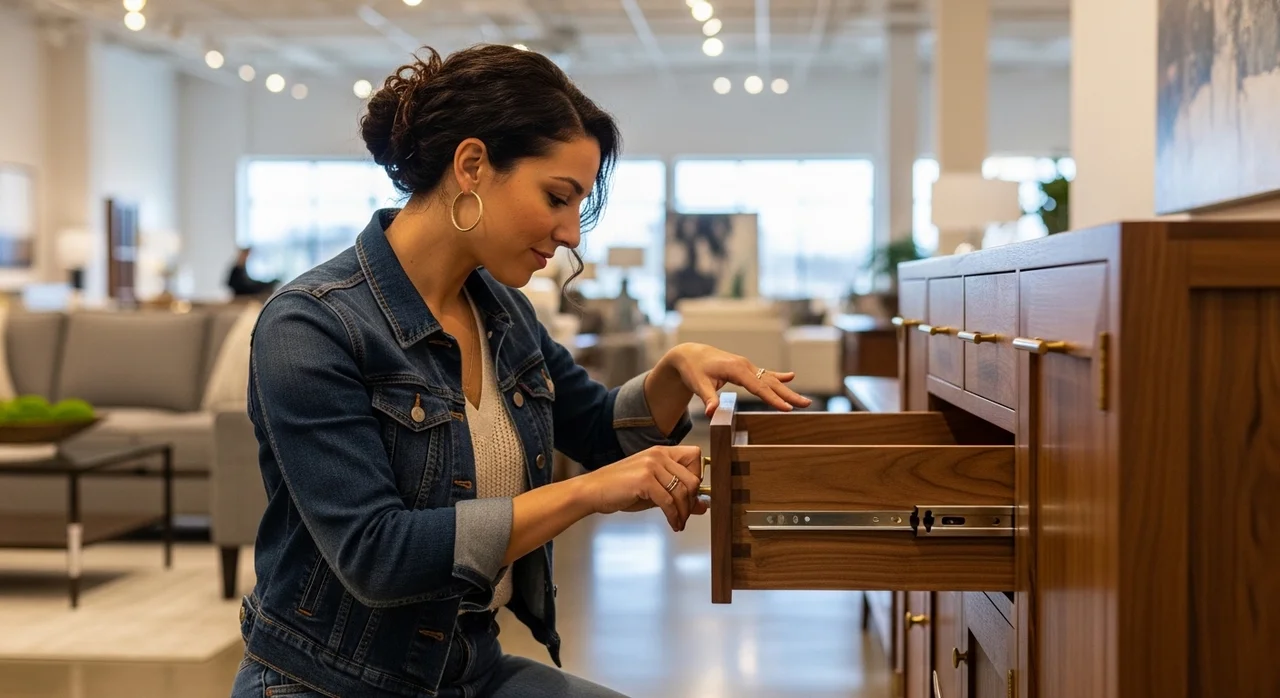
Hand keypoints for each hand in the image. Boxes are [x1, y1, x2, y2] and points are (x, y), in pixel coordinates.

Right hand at [580, 445, 707, 531]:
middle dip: (692, 501)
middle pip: (693, 478)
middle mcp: (658, 455)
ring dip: (684, 513)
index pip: (695, 456)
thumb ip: (678, 495)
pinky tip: (673, 524)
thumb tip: (703, 506)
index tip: (692, 494)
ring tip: (679, 523)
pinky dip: (674, 517)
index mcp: (661, 452)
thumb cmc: (621, 489)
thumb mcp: (654, 490)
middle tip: (686, 514)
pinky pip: (669, 502)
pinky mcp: (644, 480)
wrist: (593, 491)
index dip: (698, 476)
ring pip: (683, 492)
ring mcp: (651, 466)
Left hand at [661, 343, 812, 418]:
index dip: (773, 399)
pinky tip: (791, 376)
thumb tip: (711, 413)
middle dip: (788, 394)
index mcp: (736, 369)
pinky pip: (765, 373)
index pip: (758, 387)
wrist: (689, 354)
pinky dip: (778, 376)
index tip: (787, 408)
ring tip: (804, 399)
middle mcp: (745, 366)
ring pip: (771, 379)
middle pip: (770, 383)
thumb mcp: (698, 384)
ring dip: (787, 389)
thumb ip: (708, 398)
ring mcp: (746, 366)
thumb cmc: (693, 369)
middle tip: (806, 404)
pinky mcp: (745, 368)